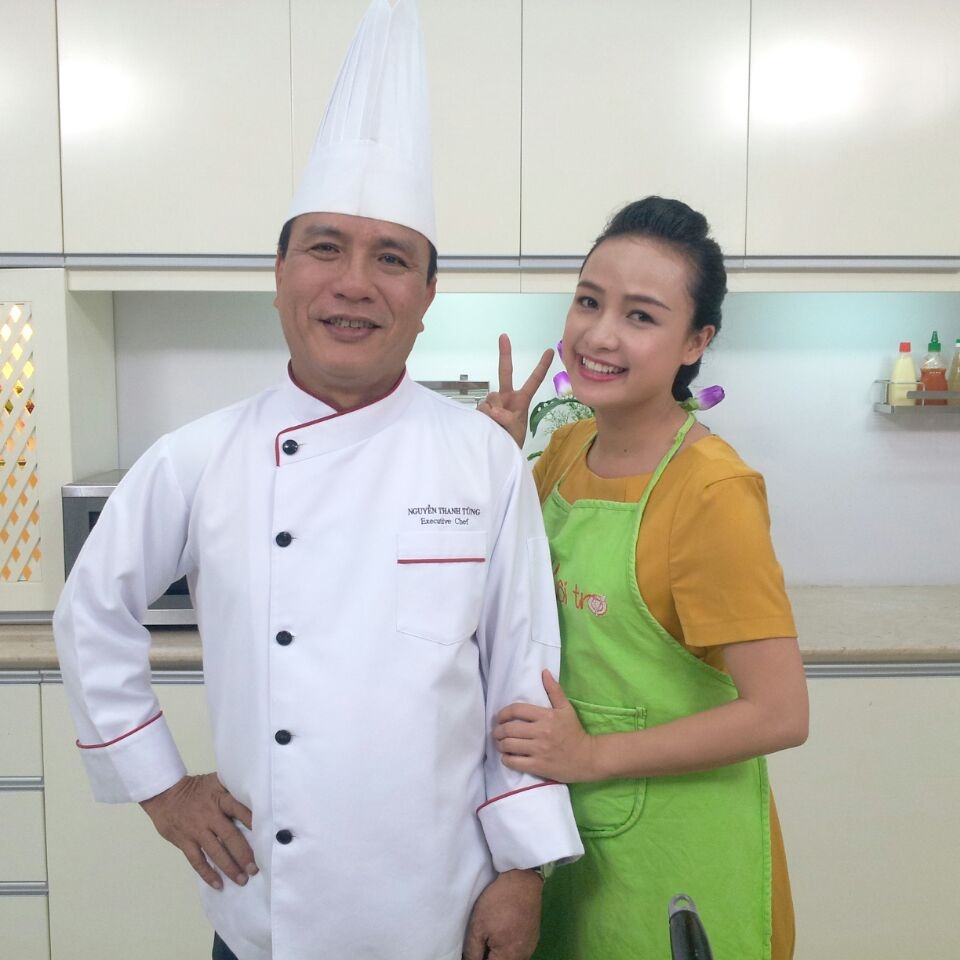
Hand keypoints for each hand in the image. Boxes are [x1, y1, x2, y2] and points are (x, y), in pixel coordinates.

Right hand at [140, 773, 256, 889]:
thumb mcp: (215, 781)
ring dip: (229, 867)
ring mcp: (196, 831)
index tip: (265, 836)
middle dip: (244, 854)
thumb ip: (232, 790)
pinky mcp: (185, 842)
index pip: (239, 810)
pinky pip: (197, 861)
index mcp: (220, 799)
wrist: (165, 794)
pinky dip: (207, 874)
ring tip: (242, 880)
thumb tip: (257, 796)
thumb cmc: (196, 789)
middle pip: (229, 836)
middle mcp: (209, 816)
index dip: (252, 822)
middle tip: (255, 869)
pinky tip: (218, 884)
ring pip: (215, 852)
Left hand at [463, 869, 542, 959]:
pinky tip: (504, 932)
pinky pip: (519, 951)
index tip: (475, 950)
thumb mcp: (478, 926)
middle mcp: (522, 956)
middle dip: (490, 956)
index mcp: (508, 956)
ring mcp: (530, 948)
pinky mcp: (534, 938)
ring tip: (492, 936)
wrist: (522, 881)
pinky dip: (510, 947)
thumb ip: (473, 951)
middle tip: (482, 942)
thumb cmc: (497, 902)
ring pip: (511, 959)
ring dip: (500, 954)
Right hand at [477, 334, 553, 447]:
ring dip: (494, 412)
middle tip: (504, 336)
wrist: (497, 454)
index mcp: (521, 400)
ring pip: (491, 398)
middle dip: (505, 354)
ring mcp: (492, 403)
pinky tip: (487, 426)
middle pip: (505, 372)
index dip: (541, 366)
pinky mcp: (480, 411)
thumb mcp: (516, 432)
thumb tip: (494, 410)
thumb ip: (509, 420)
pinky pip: (481, 409)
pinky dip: (484, 418)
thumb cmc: (510, 442)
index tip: (550, 351)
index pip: (533, 381)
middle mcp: (506, 397)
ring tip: (497, 428)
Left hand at [494, 671, 596, 782]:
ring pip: (509, 745)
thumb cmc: (574, 731)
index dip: (503, 713)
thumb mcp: (566, 708)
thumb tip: (544, 672)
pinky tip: (507, 756)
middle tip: (497, 732)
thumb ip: (554, 690)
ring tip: (500, 743)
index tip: (499, 717)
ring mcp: (539, 750)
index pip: (516, 710)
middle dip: (498, 731)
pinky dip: (506, 759)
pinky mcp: (538, 766)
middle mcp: (541, 732)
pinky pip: (514, 762)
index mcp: (546, 716)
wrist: (587, 758)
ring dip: (500, 744)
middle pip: (509, 729)